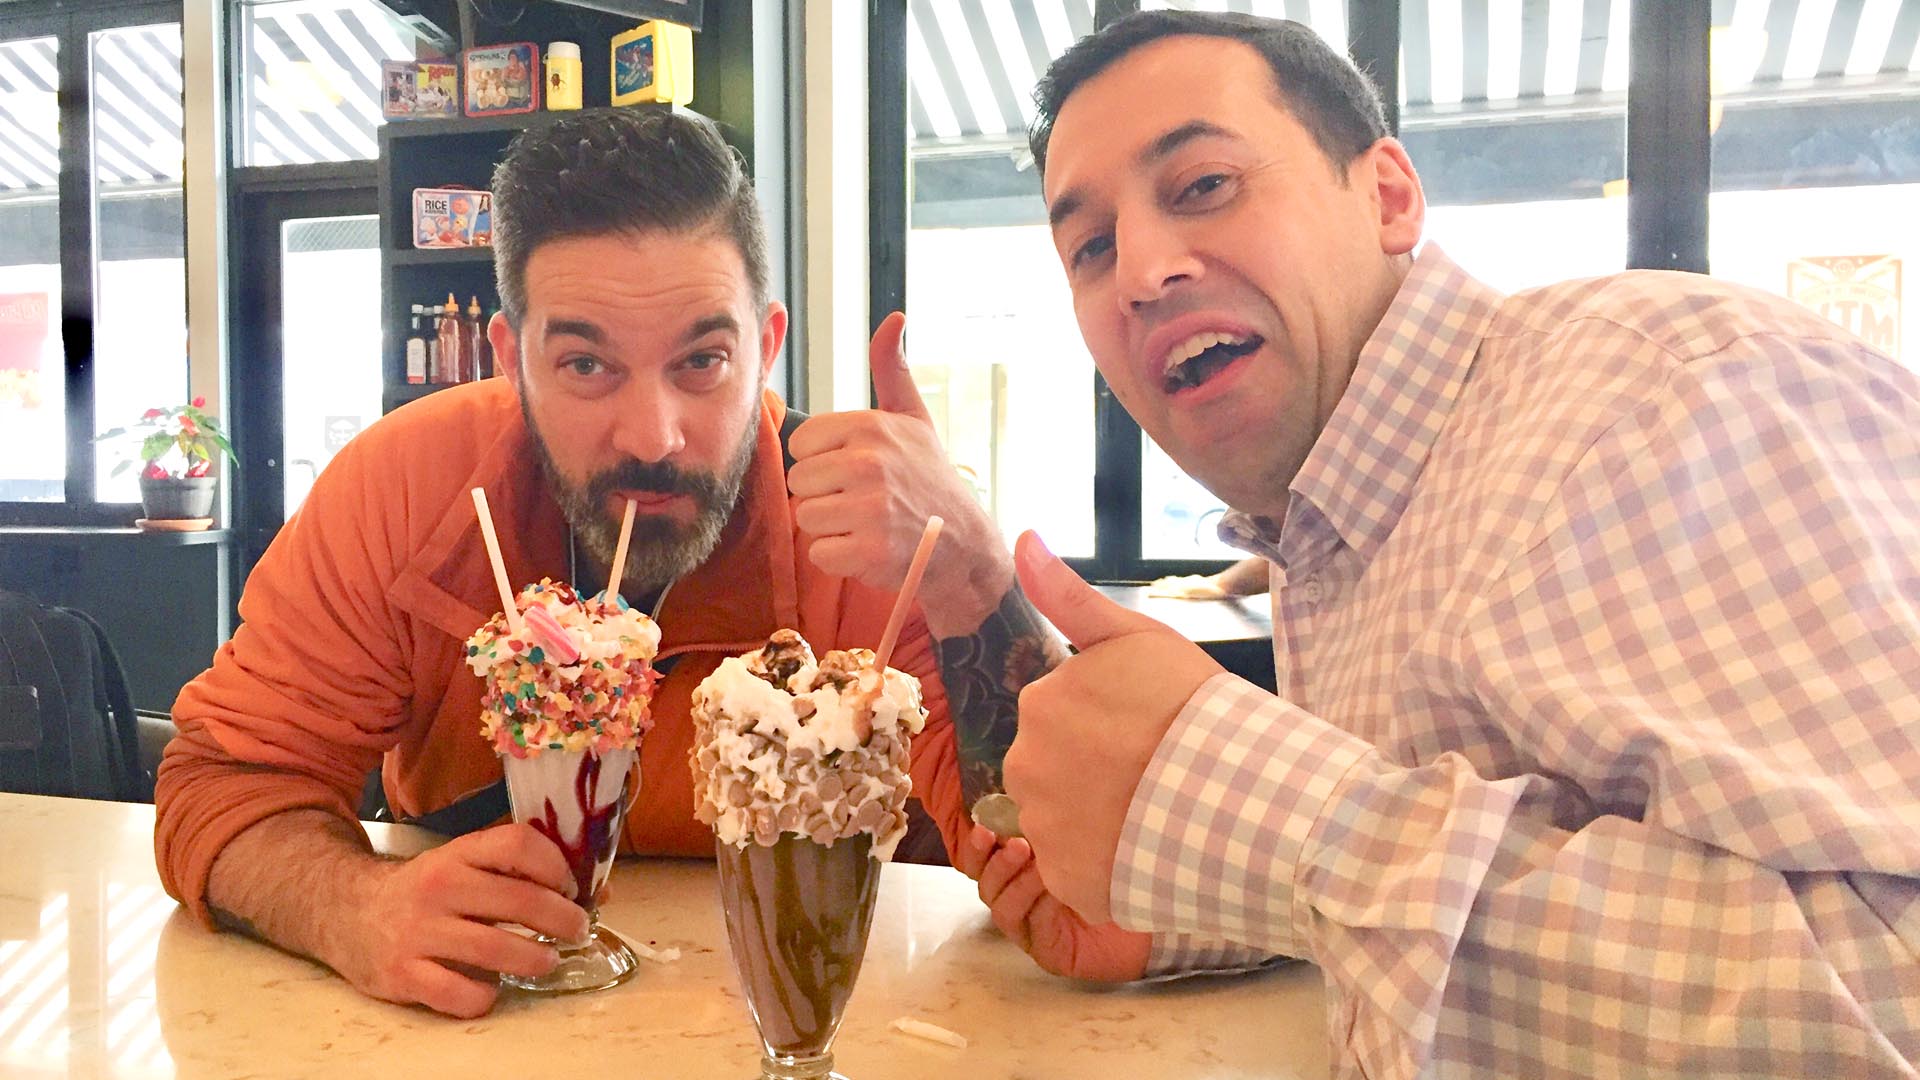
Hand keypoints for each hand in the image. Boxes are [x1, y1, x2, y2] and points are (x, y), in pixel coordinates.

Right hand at [333, 823, 586, 1017]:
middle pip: (521, 901)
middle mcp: (439, 887)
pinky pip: (461, 994)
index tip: (571, 887)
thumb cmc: (424, 891)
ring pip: (497, 951)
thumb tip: (598, 891)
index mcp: (458, 853)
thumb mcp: (463, 866)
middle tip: (578, 930)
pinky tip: (492, 989)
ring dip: (536, 959)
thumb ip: (518, 873)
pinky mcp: (404, 975)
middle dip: (563, 919)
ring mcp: (419, 933)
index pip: (519, 844)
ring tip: (548, 960)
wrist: (346, 913)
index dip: (557, 866)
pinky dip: (486, 996)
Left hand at [787, 312, 1012, 634]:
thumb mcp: (914, 419)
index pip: (801, 444)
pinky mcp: (870, 550)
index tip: (856, 471)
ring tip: (867, 524)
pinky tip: (870, 549)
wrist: (966, 545)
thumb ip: (892, 370)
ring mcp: (870, 508)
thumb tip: (893, 318)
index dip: (823, 461)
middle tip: (863, 501)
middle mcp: (869, 462)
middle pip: (798, 481)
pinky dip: (840, 558)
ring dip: (831, 528)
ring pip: (806, 517)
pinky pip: (820, 553)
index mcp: (871, 426)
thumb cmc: (930, 479)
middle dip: (824, 495)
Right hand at [956, 823, 1149, 980]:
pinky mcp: (1045, 951)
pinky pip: (1030, 927)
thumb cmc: (1116, 869)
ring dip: (1015, 884)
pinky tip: (1056, 891)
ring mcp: (1030, 927)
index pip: (985, 860)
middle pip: (986, 884)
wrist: (1150, 914)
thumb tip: (1032, 790)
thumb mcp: (1081, 838)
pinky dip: (1038, 906)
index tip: (984, 827)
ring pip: (1001, 908)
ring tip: (1038, 866)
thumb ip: (1054, 822)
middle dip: (994, 864)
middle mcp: (1019, 898)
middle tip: (1016, 845)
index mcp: (1020, 870)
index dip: (978, 846)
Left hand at [1004, 531, 1223, 923]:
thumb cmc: (1195, 710)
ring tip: (1157, 814)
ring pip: (1063, 821)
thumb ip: (1070, 595)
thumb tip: (1021, 538)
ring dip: (1099, 819)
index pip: (1061, 717)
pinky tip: (1148, 851)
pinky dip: (1107, 864)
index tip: (1149, 731)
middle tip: (1155, 773)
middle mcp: (1025, 768)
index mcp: (1040, 705)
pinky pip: (1078, 870)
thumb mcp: (1137, 637)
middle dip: (1093, 771)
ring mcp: (1044, 831)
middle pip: (1053, 770)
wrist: (1241, 802)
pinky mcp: (1067, 883)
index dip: (1108, 725)